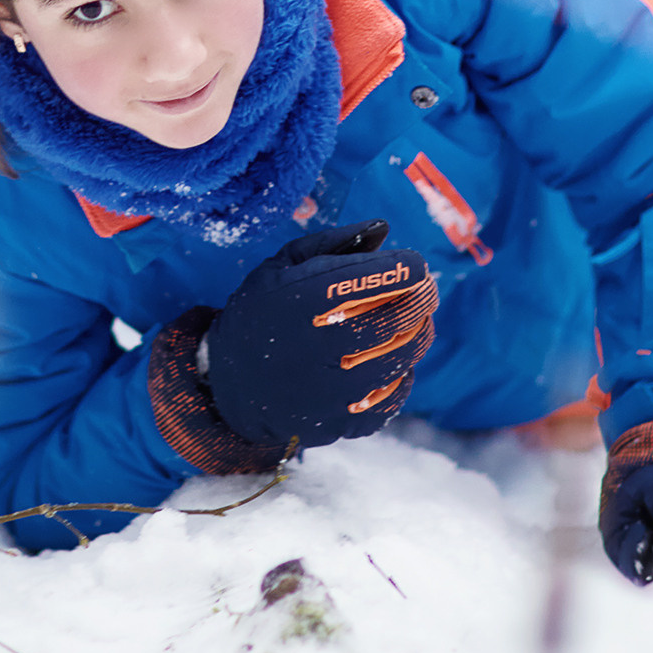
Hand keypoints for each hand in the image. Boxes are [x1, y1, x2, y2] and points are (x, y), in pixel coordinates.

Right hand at [147, 221, 436, 473]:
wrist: (227, 385)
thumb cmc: (261, 313)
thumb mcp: (281, 267)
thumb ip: (332, 243)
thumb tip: (384, 228)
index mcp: (299, 300)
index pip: (373, 279)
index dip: (404, 268)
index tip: (414, 265)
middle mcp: (314, 347)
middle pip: (395, 318)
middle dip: (420, 299)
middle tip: (425, 291)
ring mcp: (327, 393)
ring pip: (400, 358)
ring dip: (419, 334)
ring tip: (415, 321)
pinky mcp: (337, 423)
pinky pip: (391, 397)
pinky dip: (401, 376)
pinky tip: (393, 361)